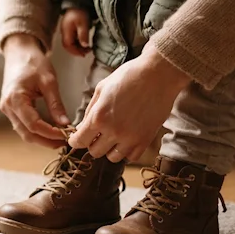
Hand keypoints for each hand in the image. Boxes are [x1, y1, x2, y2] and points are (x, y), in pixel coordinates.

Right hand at [0, 34, 70, 148]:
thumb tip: (65, 124)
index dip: (51, 134)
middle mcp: (7, 107)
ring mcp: (7, 109)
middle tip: (64, 143)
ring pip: (24, 132)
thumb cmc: (33, 62)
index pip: (34, 125)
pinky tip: (50, 131)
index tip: (67, 135)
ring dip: (41, 138)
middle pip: (27, 133)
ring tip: (59, 138)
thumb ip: (56, 104)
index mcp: (15, 99)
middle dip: (46, 141)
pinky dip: (36, 131)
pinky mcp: (10, 109)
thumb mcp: (49, 82)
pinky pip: (22, 125)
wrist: (19, 52)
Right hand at [60, 8, 91, 56]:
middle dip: (76, 51)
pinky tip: (84, 43)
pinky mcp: (69, 30)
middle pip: (68, 46)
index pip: (68, 45)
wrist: (77, 3)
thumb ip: (83, 35)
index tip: (84, 54)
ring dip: (77, 48)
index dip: (75, 52)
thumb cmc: (80, 12)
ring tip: (87, 49)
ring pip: (70, 44)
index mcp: (66, 31)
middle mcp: (64, 33)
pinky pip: (72, 40)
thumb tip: (84, 46)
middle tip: (86, 52)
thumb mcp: (83, 23)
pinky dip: (77, 43)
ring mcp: (66, 31)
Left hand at [68, 43, 190, 160]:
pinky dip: (126, 151)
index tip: (77, 138)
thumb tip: (82, 127)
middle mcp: (113, 131)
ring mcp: (130, 138)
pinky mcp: (146, 140)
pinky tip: (126, 139)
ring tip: (113, 136)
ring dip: (109, 149)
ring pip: (112, 158)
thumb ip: (90, 110)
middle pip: (94, 152)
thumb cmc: (129, 76)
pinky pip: (131, 157)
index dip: (75, 140)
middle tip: (97, 133)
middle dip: (92, 143)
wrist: (159, 75)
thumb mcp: (102, 88)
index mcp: (99, 117)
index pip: (79, 141)